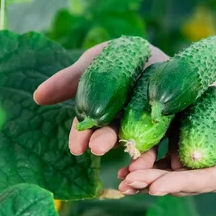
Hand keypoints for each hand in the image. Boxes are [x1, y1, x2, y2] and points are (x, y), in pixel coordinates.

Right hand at [33, 41, 168, 155]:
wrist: (167, 54)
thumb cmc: (124, 57)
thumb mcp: (96, 61)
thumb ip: (70, 79)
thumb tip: (38, 96)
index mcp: (105, 113)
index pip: (91, 127)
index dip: (82, 137)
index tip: (76, 147)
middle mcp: (126, 124)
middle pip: (116, 135)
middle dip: (107, 141)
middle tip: (100, 147)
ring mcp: (152, 127)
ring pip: (144, 144)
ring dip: (137, 156)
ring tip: (133, 161)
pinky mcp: (178, 127)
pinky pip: (172, 143)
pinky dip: (168, 155)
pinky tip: (166, 161)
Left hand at [117, 87, 215, 198]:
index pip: (204, 181)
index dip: (179, 184)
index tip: (154, 187)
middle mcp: (215, 170)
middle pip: (181, 181)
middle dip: (153, 182)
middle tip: (126, 183)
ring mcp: (202, 160)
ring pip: (170, 172)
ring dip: (146, 176)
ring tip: (121, 178)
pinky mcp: (192, 146)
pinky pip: (168, 156)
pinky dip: (149, 159)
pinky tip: (127, 161)